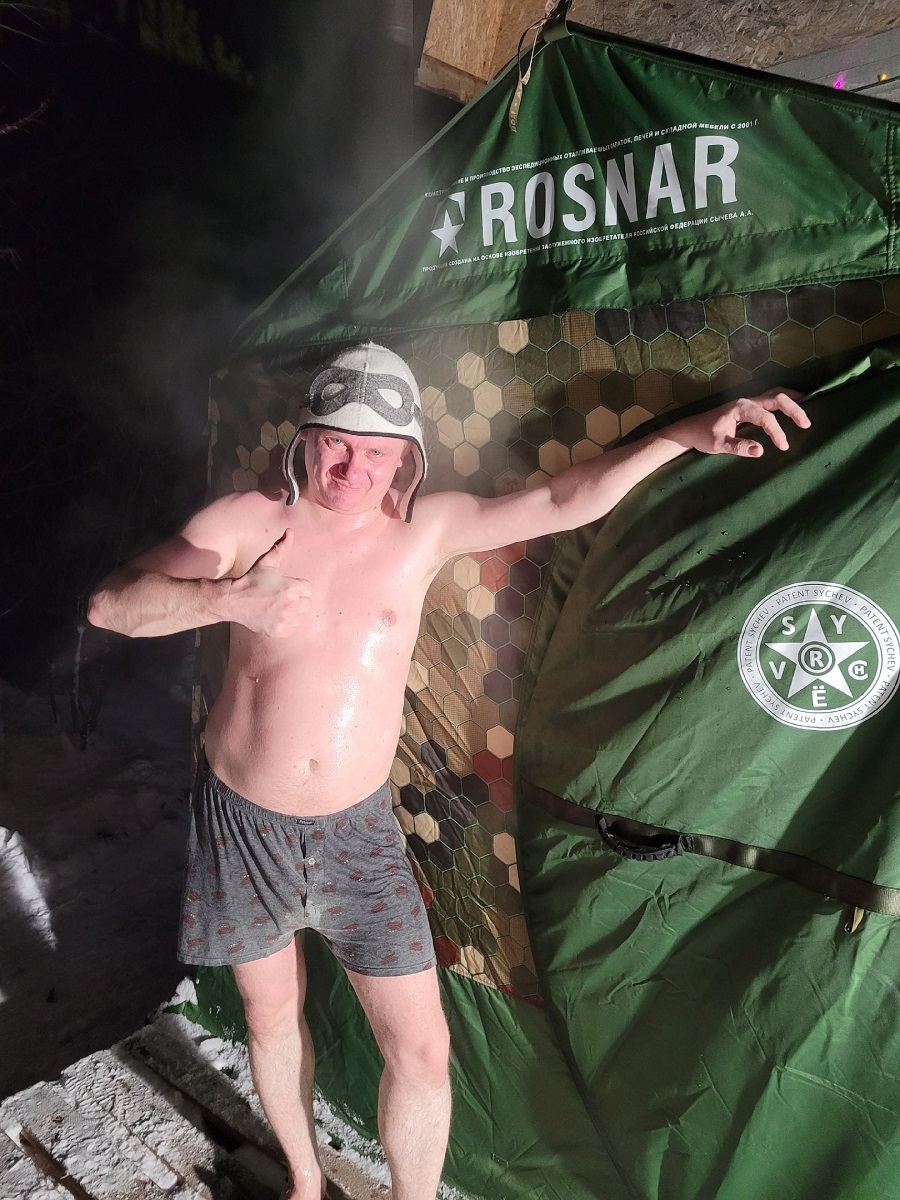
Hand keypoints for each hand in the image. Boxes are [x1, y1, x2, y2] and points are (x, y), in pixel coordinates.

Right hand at [229, 529, 311, 636]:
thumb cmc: (252, 579)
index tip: (286, 586)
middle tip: (281, 596)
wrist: (234, 600)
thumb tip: (290, 531)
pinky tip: (276, 615)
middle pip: (307, 603)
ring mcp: (285, 620)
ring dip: (294, 611)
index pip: (308, 589)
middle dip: (297, 598)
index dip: (297, 586)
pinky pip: (293, 628)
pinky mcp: (279, 631)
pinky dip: (288, 623)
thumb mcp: (267, 562)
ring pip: (301, 616)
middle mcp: (292, 604)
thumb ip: (281, 547)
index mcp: (292, 587)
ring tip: (279, 605)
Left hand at [677, 388, 808, 456]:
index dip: (777, 432)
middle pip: (776, 398)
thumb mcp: (718, 445)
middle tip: (806, 424)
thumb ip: (738, 447)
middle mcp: (747, 401)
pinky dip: (785, 402)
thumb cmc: (703, 436)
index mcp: (740, 408)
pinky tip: (793, 408)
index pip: (765, 417)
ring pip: (775, 395)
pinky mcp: (749, 407)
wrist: (692, 429)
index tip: (783, 447)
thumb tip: (760, 450)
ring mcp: (749, 402)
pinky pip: (771, 399)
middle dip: (794, 409)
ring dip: (792, 401)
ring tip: (806, 412)